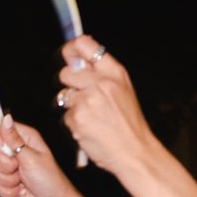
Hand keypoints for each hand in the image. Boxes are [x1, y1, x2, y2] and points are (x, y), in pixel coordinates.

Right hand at [0, 117, 77, 196]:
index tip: (1, 146)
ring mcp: (7, 168)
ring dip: (7, 180)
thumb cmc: (49, 178)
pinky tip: (20, 190)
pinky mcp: (3, 182)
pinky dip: (7, 191)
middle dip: (3, 164)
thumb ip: (14, 139)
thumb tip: (5, 118)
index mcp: (22, 138)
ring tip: (22, 181)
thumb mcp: (32, 156)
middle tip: (18, 167)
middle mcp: (13, 151)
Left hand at [54, 38, 164, 180]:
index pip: (84, 45)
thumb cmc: (128, 123)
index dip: (71, 49)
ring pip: (63, 96)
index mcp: (114, 72)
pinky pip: (65, 116)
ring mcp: (87, 100)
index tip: (68, 55)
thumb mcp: (123, 89)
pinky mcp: (77, 118)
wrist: (133, 151)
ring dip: (71, 106)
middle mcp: (101, 83)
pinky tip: (89, 128)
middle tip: (80, 96)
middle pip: (66, 73)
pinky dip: (73, 123)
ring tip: (90, 116)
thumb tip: (77, 59)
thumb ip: (102, 73)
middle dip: (68, 84)